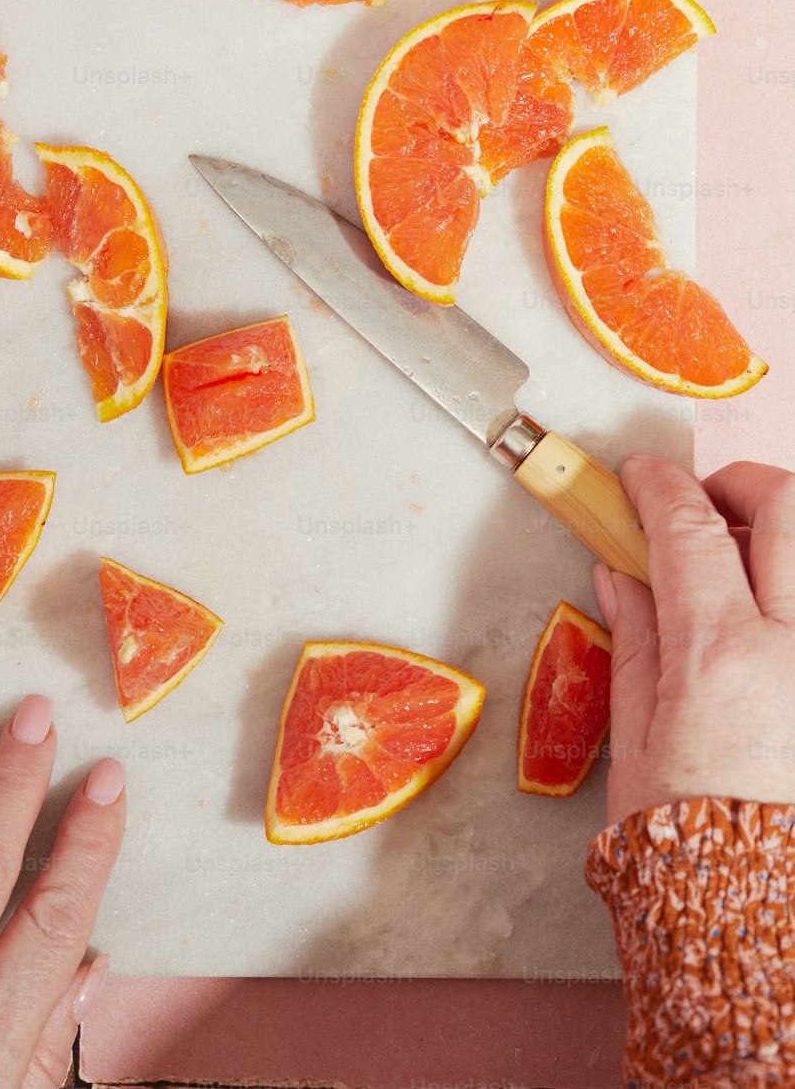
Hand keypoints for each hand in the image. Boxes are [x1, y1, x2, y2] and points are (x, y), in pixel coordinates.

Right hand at [593, 455, 794, 824]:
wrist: (757, 922)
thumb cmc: (687, 843)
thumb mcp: (639, 736)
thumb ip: (635, 637)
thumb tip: (621, 570)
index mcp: (722, 659)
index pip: (689, 528)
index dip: (657, 486)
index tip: (638, 477)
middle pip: (787, 509)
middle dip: (740, 483)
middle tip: (705, 503)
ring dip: (782, 535)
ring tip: (744, 562)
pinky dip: (793, 597)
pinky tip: (769, 619)